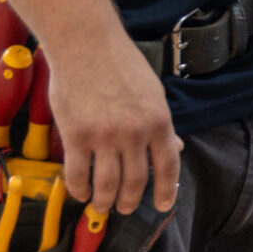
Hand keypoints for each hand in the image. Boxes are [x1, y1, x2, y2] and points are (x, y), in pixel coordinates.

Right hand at [48, 31, 182, 215]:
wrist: (85, 43)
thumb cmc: (120, 64)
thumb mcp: (152, 92)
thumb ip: (162, 124)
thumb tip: (176, 148)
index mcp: (159, 121)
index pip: (168, 167)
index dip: (167, 191)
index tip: (164, 206)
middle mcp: (135, 133)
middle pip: (136, 182)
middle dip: (131, 202)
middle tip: (125, 208)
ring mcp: (105, 136)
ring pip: (107, 185)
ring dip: (105, 202)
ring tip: (102, 206)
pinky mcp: (76, 135)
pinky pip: (78, 174)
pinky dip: (79, 189)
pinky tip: (81, 193)